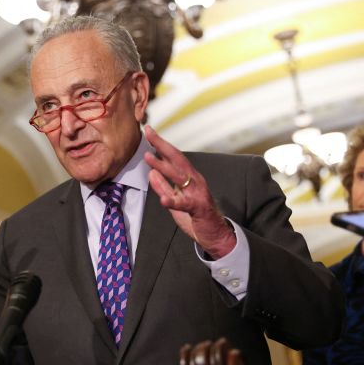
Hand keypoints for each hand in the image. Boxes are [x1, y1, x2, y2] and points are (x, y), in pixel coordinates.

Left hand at [143, 125, 235, 257]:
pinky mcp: (197, 208)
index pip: (173, 156)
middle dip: (162, 145)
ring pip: (179, 176)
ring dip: (163, 166)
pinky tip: (164, 200)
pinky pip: (184, 204)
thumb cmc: (196, 215)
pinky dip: (174, 201)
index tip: (148, 131)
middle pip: (177, 159)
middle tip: (148, 133)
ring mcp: (197, 193)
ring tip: (149, 158)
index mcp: (189, 177)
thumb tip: (151, 172)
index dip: (160, 144)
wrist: (215, 233)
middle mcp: (194, 181)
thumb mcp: (176, 199)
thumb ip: (164, 187)